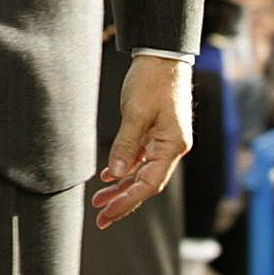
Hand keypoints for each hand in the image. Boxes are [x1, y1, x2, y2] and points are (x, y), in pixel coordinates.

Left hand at [91, 56, 192, 228]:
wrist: (162, 57)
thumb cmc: (152, 81)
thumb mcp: (135, 113)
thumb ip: (126, 145)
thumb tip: (114, 174)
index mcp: (172, 147)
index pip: (149, 184)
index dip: (128, 201)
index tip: (108, 213)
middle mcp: (171, 148)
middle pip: (146, 183)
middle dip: (124, 201)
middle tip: (101, 217)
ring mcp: (165, 141)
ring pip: (142, 172)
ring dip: (122, 186)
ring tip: (100, 201)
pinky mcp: (156, 133)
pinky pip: (140, 158)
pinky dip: (125, 168)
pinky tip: (110, 176)